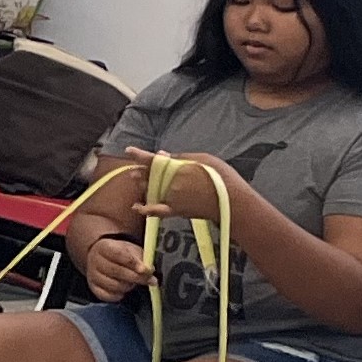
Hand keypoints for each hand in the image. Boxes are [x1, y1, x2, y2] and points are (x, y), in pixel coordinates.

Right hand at [85, 236, 154, 302]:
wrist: (103, 258)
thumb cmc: (120, 254)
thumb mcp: (131, 250)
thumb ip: (140, 258)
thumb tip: (149, 270)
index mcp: (104, 247)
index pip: (118, 255)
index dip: (134, 263)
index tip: (147, 270)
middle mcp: (95, 261)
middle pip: (117, 271)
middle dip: (137, 277)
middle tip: (151, 280)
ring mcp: (93, 276)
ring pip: (114, 286)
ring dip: (129, 286)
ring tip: (134, 282)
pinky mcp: (94, 288)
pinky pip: (109, 296)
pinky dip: (119, 295)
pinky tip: (124, 289)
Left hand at [125, 148, 241, 223]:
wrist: (232, 202)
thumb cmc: (222, 177)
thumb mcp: (204, 158)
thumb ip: (181, 157)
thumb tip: (162, 155)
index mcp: (177, 168)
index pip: (154, 160)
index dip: (140, 155)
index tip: (129, 150)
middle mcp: (170, 183)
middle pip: (149, 175)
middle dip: (140, 171)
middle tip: (134, 169)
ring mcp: (171, 198)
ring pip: (150, 190)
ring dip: (141, 184)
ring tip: (135, 178)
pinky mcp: (175, 211)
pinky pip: (156, 211)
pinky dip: (145, 209)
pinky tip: (136, 207)